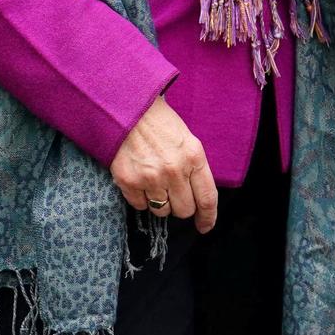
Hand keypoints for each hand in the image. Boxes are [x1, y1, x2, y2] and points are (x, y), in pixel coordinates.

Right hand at [111, 96, 217, 231]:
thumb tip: (197, 196)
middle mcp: (174, 171)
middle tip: (174, 191)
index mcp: (194, 157)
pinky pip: (139, 206)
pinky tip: (140, 179)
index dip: (208, 217)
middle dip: (181, 206)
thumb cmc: (159, 122)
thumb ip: (194, 166)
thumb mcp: (187, 139)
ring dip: (160, 202)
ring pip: (161, 211)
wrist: (127, 108)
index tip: (205, 226)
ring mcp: (150, 178)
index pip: (207, 198)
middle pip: (184, 210)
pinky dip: (140, 198)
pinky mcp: (129, 182)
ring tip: (154, 180)